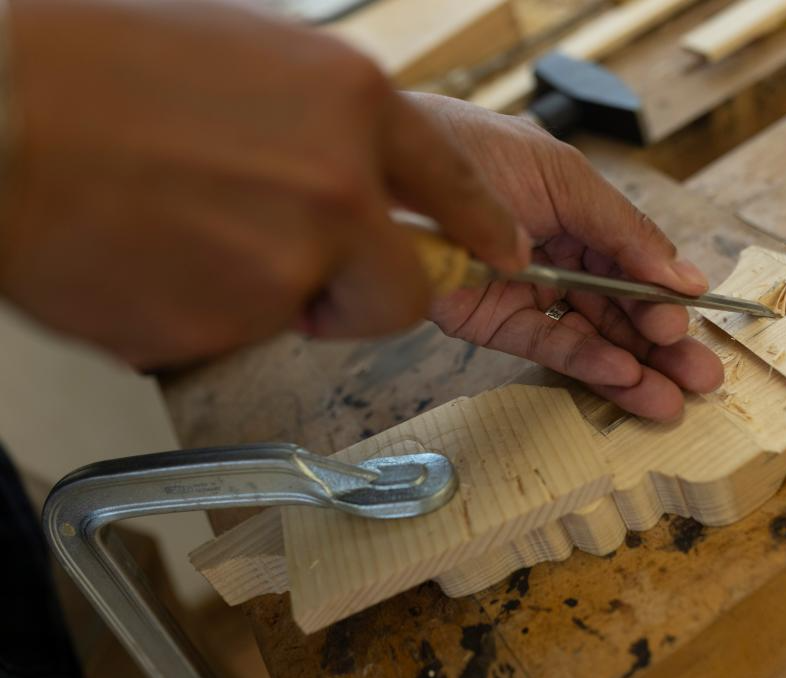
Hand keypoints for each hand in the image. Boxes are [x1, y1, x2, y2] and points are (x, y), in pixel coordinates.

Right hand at [0, 0, 525, 366]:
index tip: (506, 254)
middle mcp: (338, 187)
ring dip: (269, 292)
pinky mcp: (227, 327)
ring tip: (189, 233)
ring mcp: (286, 264)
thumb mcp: (247, 53)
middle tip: (314, 276)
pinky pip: (241, 333)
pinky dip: (205, 308)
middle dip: (370, 294)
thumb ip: (324, 119)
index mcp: (351, 104)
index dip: (484, 228)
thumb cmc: (95, 67)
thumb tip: (358, 164)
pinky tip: (153, 255)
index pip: (457, 186)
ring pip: (315, 313)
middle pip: (408, 289)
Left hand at [410, 94, 723, 419]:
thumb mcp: (564, 178)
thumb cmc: (474, 154)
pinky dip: (585, 362)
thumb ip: (625, 229)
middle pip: (618, 305)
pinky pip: (547, 345)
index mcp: (574, 209)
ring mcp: (523, 289)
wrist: (387, 177)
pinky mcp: (490, 321)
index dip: (664, 294)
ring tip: (672, 399)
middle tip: (702, 378)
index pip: (632, 260)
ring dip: (632, 366)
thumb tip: (685, 278)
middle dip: (661, 343)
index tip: (696, 323)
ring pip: (588, 333)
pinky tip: (623, 377)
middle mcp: (554, 251)